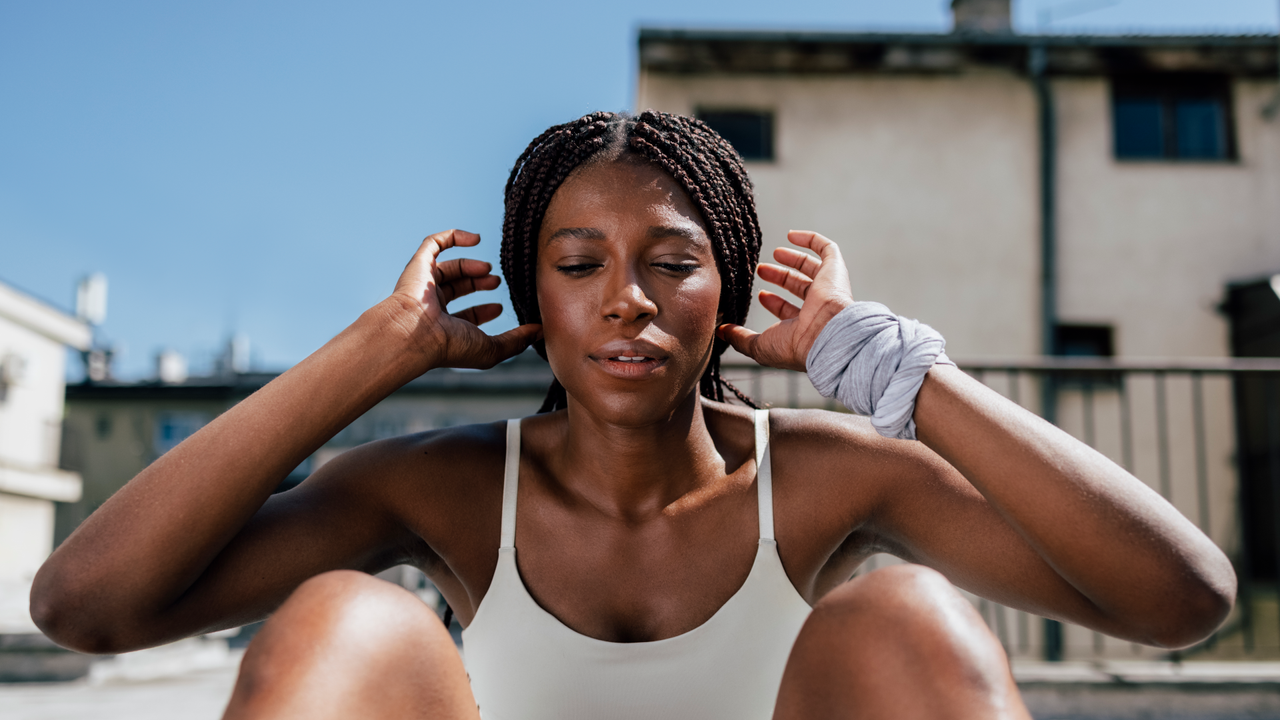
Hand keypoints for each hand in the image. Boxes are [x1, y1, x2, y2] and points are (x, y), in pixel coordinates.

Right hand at [381, 229, 540, 370]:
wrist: (415, 332)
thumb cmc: (450, 346)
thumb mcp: (492, 349)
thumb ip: (517, 341)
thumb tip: (541, 332)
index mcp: (445, 328)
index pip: (464, 316)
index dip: (483, 311)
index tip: (500, 307)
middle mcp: (432, 306)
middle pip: (457, 289)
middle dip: (479, 283)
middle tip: (497, 281)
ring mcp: (424, 285)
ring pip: (449, 267)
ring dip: (471, 265)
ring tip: (489, 269)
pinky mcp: (418, 264)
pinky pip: (434, 243)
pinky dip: (454, 237)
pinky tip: (475, 239)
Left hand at [716, 230, 853, 372]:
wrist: (825, 334)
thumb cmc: (795, 345)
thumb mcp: (759, 345)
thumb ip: (740, 339)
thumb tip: (722, 333)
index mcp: (805, 327)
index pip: (789, 310)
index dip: (774, 302)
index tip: (760, 295)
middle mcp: (819, 307)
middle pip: (800, 287)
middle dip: (780, 277)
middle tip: (761, 269)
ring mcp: (828, 288)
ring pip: (812, 268)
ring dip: (793, 259)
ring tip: (775, 252)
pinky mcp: (835, 270)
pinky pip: (827, 249)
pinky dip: (811, 240)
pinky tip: (792, 235)